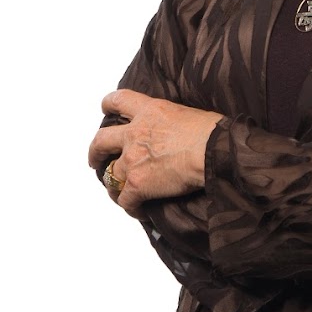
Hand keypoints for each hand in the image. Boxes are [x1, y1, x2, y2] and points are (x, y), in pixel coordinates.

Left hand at [87, 89, 222, 214]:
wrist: (215, 151)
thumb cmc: (213, 131)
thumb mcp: (188, 113)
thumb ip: (172, 121)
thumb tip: (178, 132)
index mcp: (150, 111)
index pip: (120, 100)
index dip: (109, 104)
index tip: (106, 109)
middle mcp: (135, 134)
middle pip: (101, 141)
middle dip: (95, 152)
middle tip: (96, 159)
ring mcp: (132, 160)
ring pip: (110, 176)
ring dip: (114, 186)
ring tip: (120, 193)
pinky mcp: (137, 185)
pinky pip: (125, 201)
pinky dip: (131, 207)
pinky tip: (140, 210)